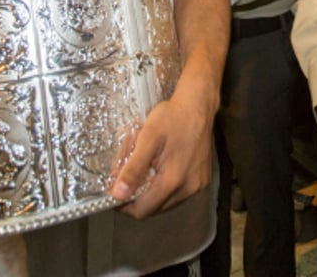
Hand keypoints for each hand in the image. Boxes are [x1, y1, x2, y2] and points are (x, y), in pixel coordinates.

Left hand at [109, 88, 213, 218]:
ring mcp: (197, 186)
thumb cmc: (171, 117)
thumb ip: (133, 168)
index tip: (114, 191)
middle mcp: (188, 189)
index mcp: (173, 181)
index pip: (142, 211)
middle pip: (153, 208)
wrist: (198, 105)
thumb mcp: (147, 138)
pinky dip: (164, 186)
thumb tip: (117, 194)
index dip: (124, 205)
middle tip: (126, 175)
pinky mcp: (202, 180)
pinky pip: (177, 194)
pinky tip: (160, 167)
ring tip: (144, 168)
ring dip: (150, 192)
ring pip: (165, 203)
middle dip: (136, 196)